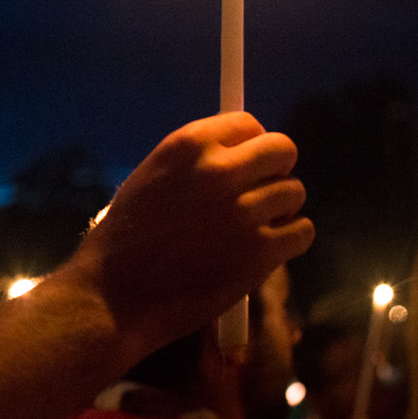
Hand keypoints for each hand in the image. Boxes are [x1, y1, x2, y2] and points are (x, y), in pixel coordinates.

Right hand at [67, 112, 312, 361]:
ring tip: (252, 229)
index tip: (244, 165)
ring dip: (280, 209)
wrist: (115, 294)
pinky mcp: (260, 252)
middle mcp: (218, 171)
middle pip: (282, 150)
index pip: (248, 123)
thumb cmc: (126, 238)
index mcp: (187, 146)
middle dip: (274, 170)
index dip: (250, 145)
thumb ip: (196, 163)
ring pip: (294, 193)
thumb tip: (242, 156)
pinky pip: (302, 232)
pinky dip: (289, 241)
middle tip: (258, 194)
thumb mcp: (152, 178)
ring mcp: (243, 211)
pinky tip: (263, 251)